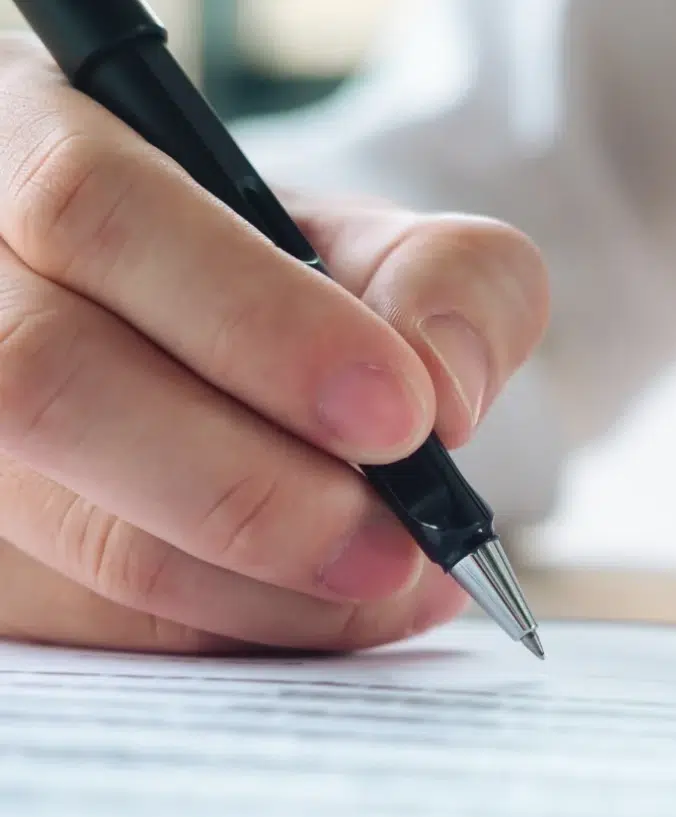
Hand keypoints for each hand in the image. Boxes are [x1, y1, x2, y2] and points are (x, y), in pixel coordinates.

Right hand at [0, 38, 547, 653]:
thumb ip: (450, 281)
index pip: (99, 211)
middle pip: (49, 385)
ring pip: (65, 531)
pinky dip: (224, 629)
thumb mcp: (385, 245)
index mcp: (32, 143)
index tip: (402, 416)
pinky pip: (82, 620)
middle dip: (251, 490)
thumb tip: (442, 394)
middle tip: (398, 547)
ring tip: (396, 585)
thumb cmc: (289, 285)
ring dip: (253, 585)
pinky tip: (323, 610)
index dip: (255, 322)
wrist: (219, 353)